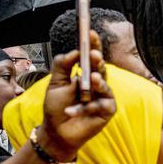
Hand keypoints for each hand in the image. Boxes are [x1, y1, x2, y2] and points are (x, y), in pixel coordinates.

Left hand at [39, 30, 115, 162]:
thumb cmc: (56, 107)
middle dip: (99, 61)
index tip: (90, 32)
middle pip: (102, 68)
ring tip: (92, 79)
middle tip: (94, 54)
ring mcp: (103, 97)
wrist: (56, 131)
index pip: (91, 57)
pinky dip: (87, 107)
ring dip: (98, 82)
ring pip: (105, 85)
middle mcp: (96, 84)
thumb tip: (74, 52)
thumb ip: (62, 66)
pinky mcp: (107, 111)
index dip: (92, 45)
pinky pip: (102, 104)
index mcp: (85, 74)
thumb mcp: (55, 83)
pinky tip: (72, 111)